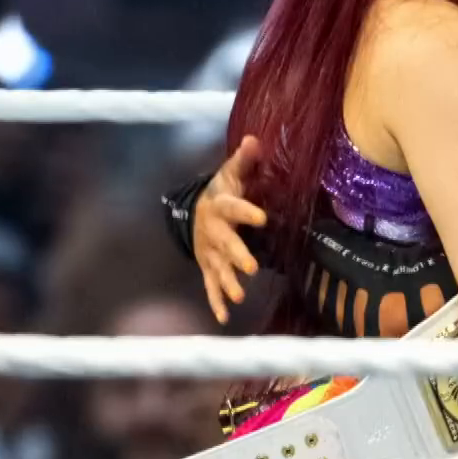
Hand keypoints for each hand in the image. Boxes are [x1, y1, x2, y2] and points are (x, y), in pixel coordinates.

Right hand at [196, 137, 269, 324]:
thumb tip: (255, 140)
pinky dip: (216, 302)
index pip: (235, 208)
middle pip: (226, 244)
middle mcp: (213, 232)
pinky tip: (223, 318)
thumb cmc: (223, 191)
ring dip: (228, 283)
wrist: (195, 210)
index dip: (247, 212)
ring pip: (218, 268)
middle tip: (251, 268)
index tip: (262, 217)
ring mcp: (209, 252)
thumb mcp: (232, 174)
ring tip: (239, 296)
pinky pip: (210, 286)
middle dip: (237, 256)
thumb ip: (245, 160)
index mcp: (222, 207)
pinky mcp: (208, 267)